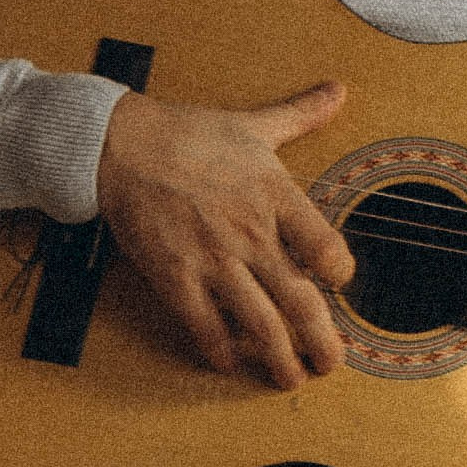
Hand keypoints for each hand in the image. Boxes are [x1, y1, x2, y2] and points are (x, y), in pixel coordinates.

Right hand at [95, 81, 354, 388]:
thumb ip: (301, 114)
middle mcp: (251, 233)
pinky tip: (229, 363)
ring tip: (291, 376)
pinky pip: (203, 325)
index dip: (340, 272)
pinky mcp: (175, 277)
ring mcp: (213, 259)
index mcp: (276, 195)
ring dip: (279, 357)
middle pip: (299, 298)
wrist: (124, 147)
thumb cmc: (190, 135)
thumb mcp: (254, 124)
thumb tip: (338, 90)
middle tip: (331, 363)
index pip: (325, 245)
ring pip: (258, 321)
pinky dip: (220, 349)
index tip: (342, 286)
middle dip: (320, 338)